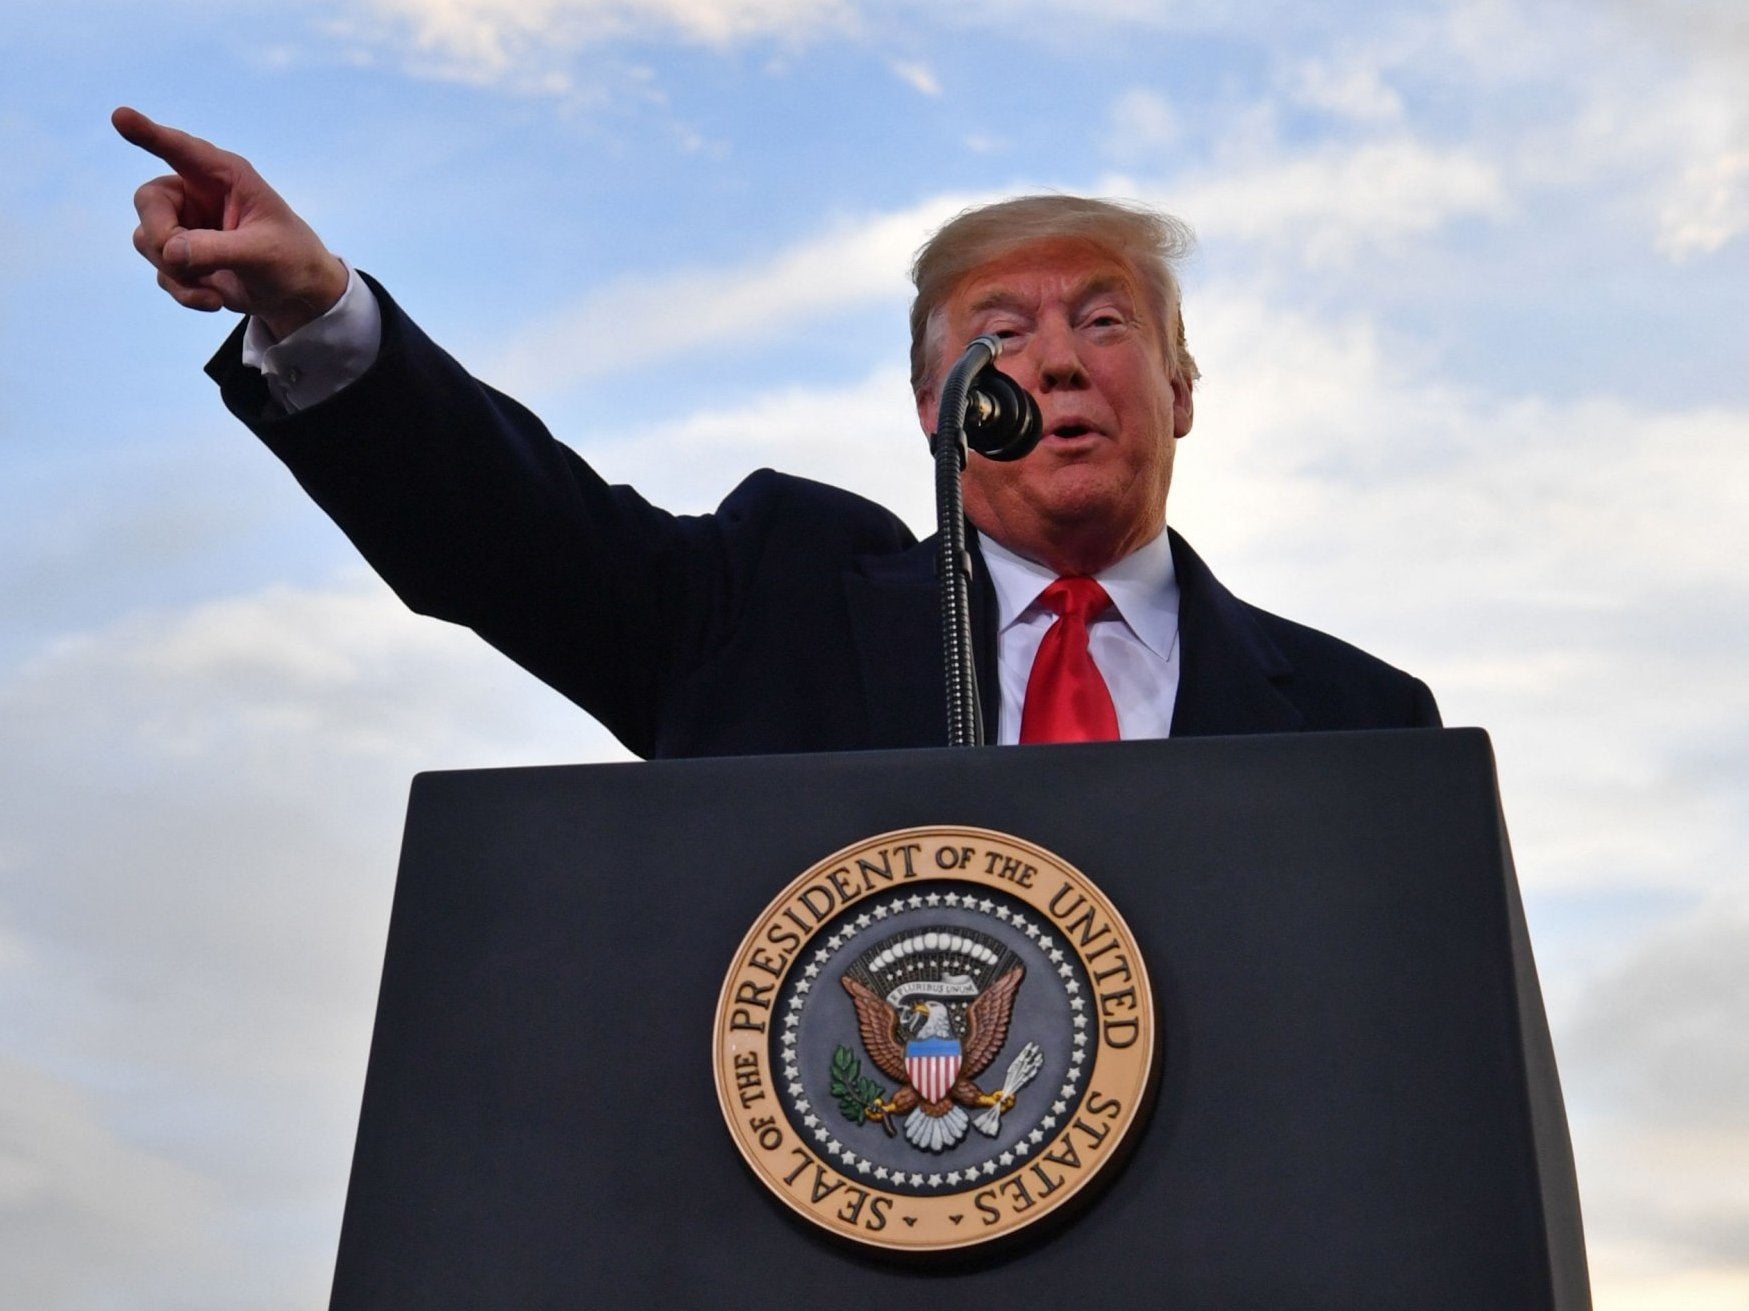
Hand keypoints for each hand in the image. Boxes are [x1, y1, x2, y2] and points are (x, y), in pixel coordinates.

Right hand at [114, 106, 349, 339]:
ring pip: (148, 240)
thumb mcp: (262, 253)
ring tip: (216, 286)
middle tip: (184, 263)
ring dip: (178, 272)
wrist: (298, 297)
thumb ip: (217, 249)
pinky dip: (185, 291)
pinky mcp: (182, 256)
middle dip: (162, 238)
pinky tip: (215, 299)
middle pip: (148, 202)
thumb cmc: (291, 259)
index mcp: (224, 176)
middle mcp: (197, 193)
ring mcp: (185, 224)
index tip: (121, 116)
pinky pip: (161, 272)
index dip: (149, 133)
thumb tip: (170, 252)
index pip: (181, 150)